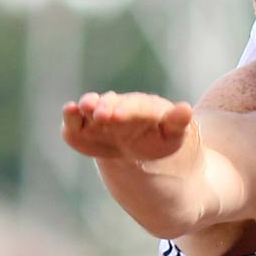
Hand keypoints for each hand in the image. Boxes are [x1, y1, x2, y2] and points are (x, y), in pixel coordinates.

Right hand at [60, 91, 196, 162]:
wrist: (139, 151)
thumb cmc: (158, 140)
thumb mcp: (172, 134)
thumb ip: (177, 123)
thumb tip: (186, 109)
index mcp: (141, 107)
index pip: (133, 106)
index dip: (124, 110)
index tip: (116, 116)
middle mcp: (117, 106)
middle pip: (109, 103)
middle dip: (104, 108)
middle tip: (99, 114)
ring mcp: (98, 116)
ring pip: (89, 109)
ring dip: (84, 107)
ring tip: (78, 108)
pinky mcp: (82, 129)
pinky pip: (74, 124)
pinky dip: (69, 119)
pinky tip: (69, 112)